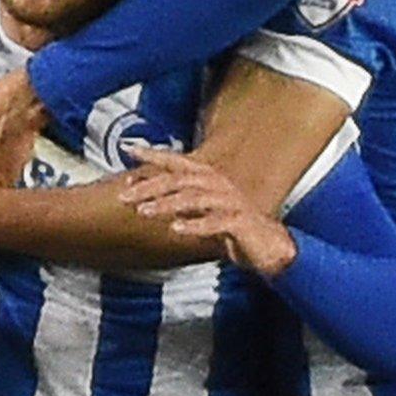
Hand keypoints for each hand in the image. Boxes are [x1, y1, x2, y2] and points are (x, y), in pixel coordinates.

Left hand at [119, 146, 291, 274]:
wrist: (270, 246)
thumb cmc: (233, 227)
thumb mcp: (201, 211)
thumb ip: (178, 201)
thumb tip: (147, 196)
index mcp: (208, 178)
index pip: (177, 161)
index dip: (153, 154)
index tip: (128, 149)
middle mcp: (218, 184)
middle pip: (180, 179)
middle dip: (150, 186)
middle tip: (124, 196)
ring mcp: (230, 202)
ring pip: (194, 198)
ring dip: (167, 204)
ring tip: (144, 212)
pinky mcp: (240, 222)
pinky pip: (215, 222)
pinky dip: (194, 225)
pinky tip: (176, 229)